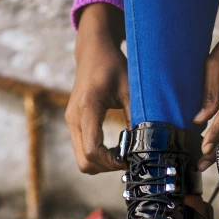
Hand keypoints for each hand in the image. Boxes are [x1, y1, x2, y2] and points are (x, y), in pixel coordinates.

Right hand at [65, 3, 129, 173]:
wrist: (93, 52)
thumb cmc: (113, 66)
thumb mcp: (130, 89)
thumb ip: (136, 117)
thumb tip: (146, 145)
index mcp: (87, 108)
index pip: (92, 150)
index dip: (111, 162)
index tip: (130, 159)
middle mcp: (74, 119)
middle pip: (84, 162)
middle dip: (107, 167)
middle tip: (128, 160)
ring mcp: (71, 123)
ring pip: (82, 160)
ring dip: (102, 163)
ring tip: (123, 153)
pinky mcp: (74, 125)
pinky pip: (82, 152)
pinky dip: (98, 156)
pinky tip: (115, 148)